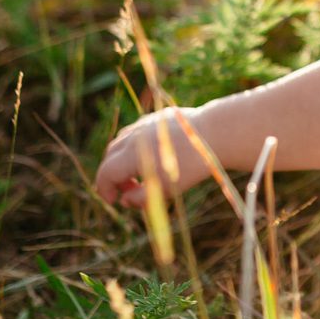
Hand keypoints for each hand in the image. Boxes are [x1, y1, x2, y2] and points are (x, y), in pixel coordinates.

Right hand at [95, 106, 209, 207]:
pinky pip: (136, 133)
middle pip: (110, 157)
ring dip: (122, 161)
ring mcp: (143, 124)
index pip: (105, 173)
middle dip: (113, 176)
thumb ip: (139, 198)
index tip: (114, 201)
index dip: (105, 190)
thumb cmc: (190, 166)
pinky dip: (134, 148)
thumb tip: (124, 199)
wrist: (214, 135)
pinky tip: (151, 158)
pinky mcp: (156, 117)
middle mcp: (133, 137)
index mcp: (131, 154)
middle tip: (129, 191)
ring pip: (121, 142)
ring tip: (139, 176)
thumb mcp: (164, 190)